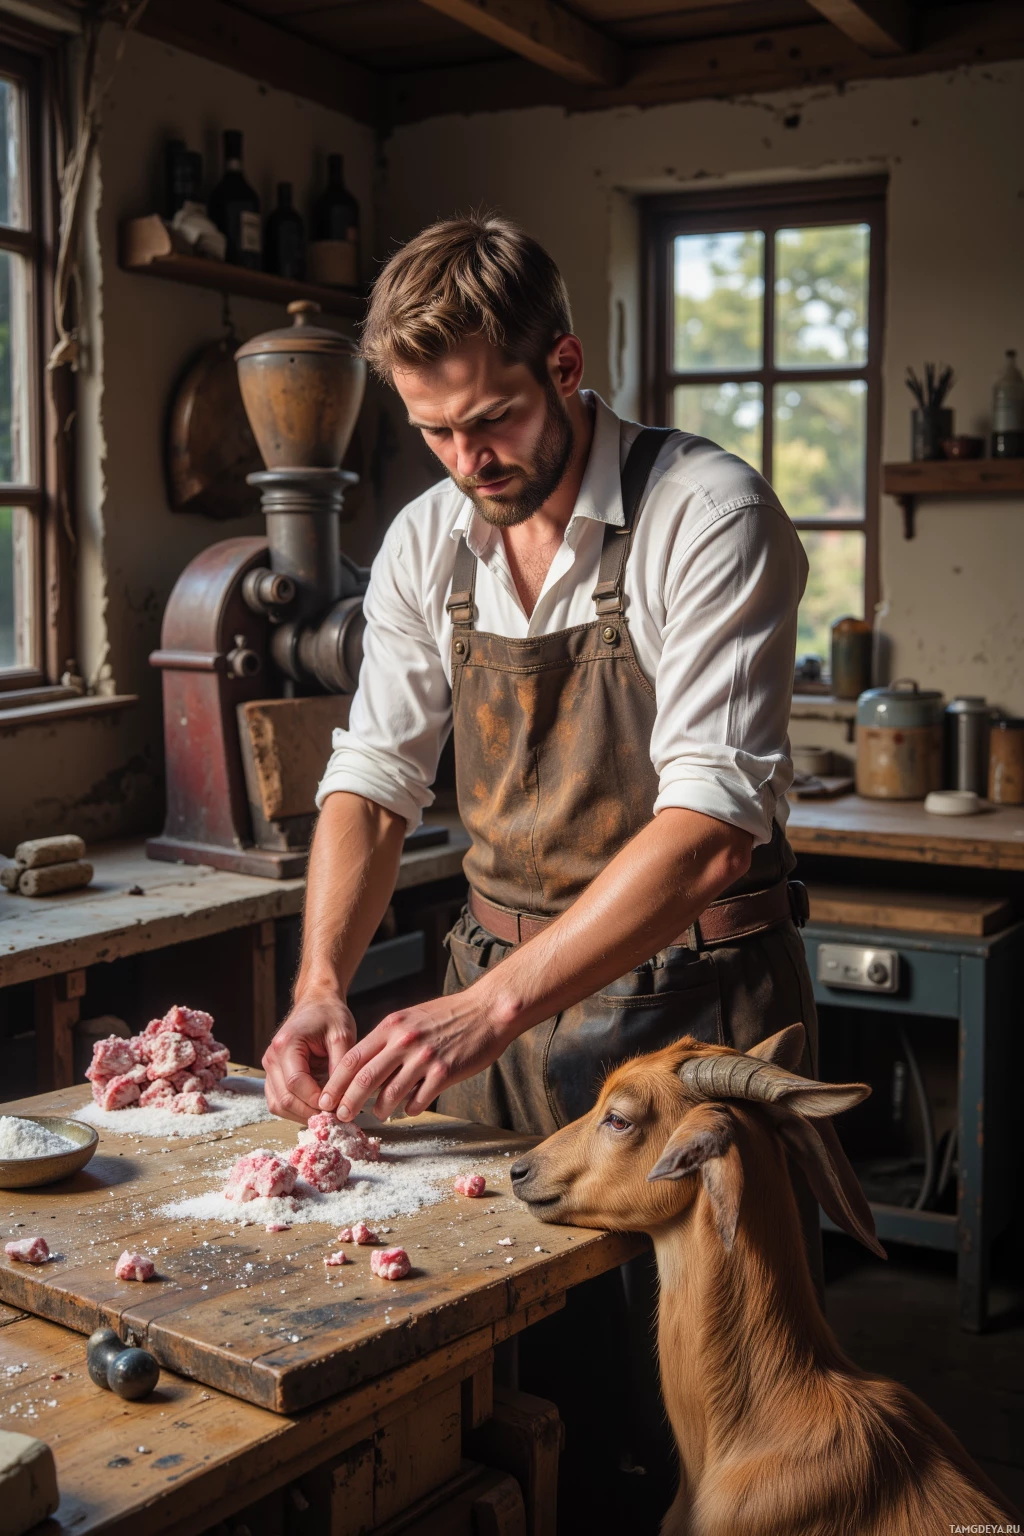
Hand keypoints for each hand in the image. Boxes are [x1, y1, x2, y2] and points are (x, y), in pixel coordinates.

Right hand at [263, 992, 356, 1123]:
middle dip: (310, 1113)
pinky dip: (297, 1110)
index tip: (339, 1107)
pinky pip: (279, 1101)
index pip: (296, 1083)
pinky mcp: (274, 1076)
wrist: (317, 1003)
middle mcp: (271, 1058)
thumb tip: (338, 1099)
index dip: (317, 1100)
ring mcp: (269, 1068)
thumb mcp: (342, 1035)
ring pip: (279, 1105)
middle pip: (284, 1099)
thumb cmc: (330, 1015)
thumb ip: (341, 1066)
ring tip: (328, 1115)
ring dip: (302, 1115)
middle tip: (336, 1118)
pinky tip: (317, 1109)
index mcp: (286, 1045)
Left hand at [317, 989, 511, 1121]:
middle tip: (341, 1117)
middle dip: (349, 1102)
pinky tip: (411, 1108)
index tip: (327, 1098)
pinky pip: (419, 1100)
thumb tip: (367, 1067)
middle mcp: (404, 1041)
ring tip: (378, 1115)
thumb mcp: (411, 1017)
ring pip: (391, 1093)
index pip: (354, 1057)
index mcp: (392, 1026)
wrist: (487, 1010)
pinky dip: (411, 1108)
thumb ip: (388, 1039)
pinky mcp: (445, 1072)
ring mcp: (424, 1057)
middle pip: (365, 1078)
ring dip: (381, 1109)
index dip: (337, 1081)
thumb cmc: (449, 1015)